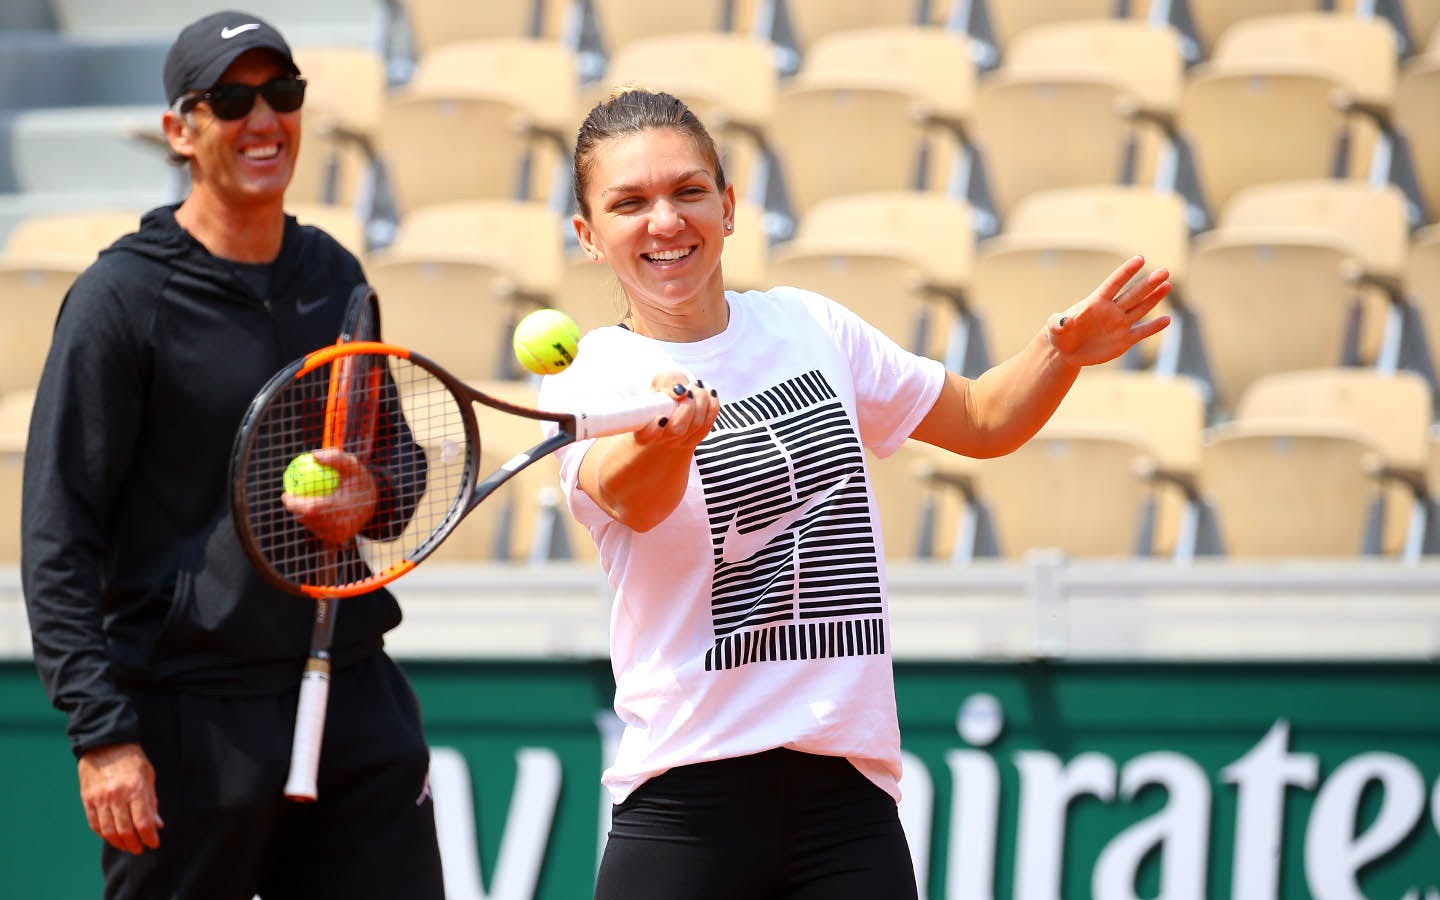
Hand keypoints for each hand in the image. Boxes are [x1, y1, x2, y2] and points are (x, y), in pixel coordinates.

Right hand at [78, 742, 162, 853]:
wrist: (104, 745)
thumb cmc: (131, 759)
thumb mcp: (148, 776)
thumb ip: (151, 801)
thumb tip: (157, 824)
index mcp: (135, 789)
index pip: (142, 822)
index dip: (149, 837)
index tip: (153, 843)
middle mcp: (117, 796)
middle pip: (125, 830)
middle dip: (134, 843)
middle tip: (139, 849)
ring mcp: (100, 799)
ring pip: (108, 830)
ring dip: (118, 842)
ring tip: (126, 846)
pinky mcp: (87, 799)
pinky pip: (94, 823)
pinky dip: (103, 834)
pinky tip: (111, 836)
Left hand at [282, 447, 377, 544]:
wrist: (375, 503)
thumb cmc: (360, 481)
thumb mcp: (352, 465)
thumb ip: (335, 458)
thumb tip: (313, 455)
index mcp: (344, 509)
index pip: (312, 509)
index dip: (294, 504)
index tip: (286, 494)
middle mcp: (341, 525)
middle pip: (308, 519)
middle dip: (294, 509)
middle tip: (288, 497)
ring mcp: (339, 534)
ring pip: (311, 525)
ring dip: (301, 514)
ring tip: (297, 502)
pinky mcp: (337, 539)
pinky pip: (317, 529)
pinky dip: (311, 520)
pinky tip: (307, 510)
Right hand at [632, 372, 720, 451]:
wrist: (675, 398)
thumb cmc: (664, 390)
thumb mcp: (661, 380)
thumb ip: (667, 382)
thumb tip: (681, 393)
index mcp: (644, 428)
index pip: (645, 436)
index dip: (654, 430)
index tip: (662, 417)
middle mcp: (661, 439)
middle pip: (677, 429)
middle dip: (688, 407)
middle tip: (689, 389)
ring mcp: (679, 441)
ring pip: (696, 426)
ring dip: (702, 402)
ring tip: (698, 386)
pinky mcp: (696, 438)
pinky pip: (708, 424)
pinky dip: (712, 406)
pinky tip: (708, 393)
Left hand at [1046, 256, 1171, 367]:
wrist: (1067, 351)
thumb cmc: (1060, 334)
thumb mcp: (1054, 328)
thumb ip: (1058, 322)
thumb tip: (1064, 321)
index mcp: (1096, 302)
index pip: (1114, 284)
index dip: (1126, 272)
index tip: (1140, 259)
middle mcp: (1111, 310)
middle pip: (1133, 294)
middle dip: (1148, 284)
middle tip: (1165, 271)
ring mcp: (1119, 324)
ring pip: (1140, 309)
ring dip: (1154, 298)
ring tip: (1168, 285)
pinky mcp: (1123, 340)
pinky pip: (1141, 332)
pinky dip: (1153, 327)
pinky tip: (1167, 320)